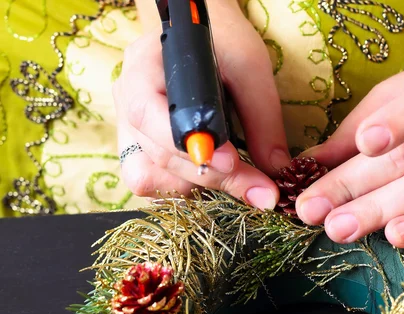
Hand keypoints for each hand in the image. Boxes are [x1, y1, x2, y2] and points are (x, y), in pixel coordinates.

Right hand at [113, 0, 289, 208]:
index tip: (233, 162)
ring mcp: (127, 126)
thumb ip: (263, 120)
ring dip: (196, 186)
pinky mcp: (136, 147)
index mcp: (144, 66)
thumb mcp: (251, 69)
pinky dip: (184, 187)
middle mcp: (126, 99)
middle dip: (209, 175)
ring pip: (148, 177)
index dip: (188, 146)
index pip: (149, 114)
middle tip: (256, 188)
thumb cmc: (225, 42)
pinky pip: (149, 182)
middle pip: (156, 154)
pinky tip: (212, 175)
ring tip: (235, 176)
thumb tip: (276, 170)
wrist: (205, 36)